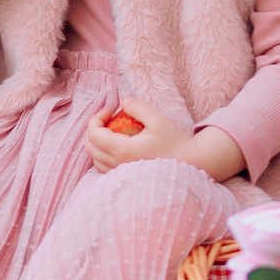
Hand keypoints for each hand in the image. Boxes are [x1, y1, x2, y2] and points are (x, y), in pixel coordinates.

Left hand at [85, 95, 246, 182]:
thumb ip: (139, 108)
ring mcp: (121, 173)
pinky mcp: (126, 177)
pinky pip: (104, 166)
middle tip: (109, 118)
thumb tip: (123, 102)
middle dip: (94, 129)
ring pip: (95, 159)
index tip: (110, 110)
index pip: (94, 135)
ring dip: (98, 142)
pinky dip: (103, 153)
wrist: (190, 162)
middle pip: (90, 147)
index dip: (96, 118)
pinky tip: (118, 143)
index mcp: (124, 150)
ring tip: (112, 130)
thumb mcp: (158, 120)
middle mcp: (119, 164)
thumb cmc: (175, 142)